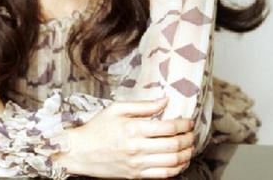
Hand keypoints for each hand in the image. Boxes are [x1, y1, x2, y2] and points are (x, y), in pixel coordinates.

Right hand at [55, 97, 194, 178]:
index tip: (188, 121)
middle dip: (188, 139)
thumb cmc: (97, 128)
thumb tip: (164, 101)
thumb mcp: (116, 109)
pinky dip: (177, 169)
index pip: (168, 127)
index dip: (183, 124)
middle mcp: (137, 148)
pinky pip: (163, 175)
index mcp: (133, 129)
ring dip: (186, 154)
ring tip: (190, 147)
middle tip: (192, 134)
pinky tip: (180, 162)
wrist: (80, 152)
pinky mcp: (136, 176)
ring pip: (172, 162)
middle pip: (174, 145)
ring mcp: (137, 165)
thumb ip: (142, 105)